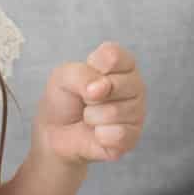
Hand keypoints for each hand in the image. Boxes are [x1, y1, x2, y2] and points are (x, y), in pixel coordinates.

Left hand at [35, 42, 146, 164]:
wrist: (56, 132)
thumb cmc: (66, 98)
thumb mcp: (64, 76)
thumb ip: (82, 74)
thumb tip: (101, 88)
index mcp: (123, 64)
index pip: (115, 57)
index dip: (93, 67)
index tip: (85, 76)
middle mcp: (135, 86)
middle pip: (115, 85)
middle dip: (90, 95)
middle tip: (86, 100)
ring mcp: (137, 112)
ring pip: (114, 112)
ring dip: (92, 117)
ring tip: (90, 117)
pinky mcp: (133, 137)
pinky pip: (118, 134)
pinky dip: (99, 135)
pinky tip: (97, 133)